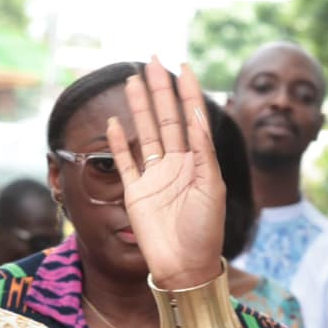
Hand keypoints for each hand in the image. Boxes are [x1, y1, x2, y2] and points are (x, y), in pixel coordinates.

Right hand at [108, 58, 228, 288]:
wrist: (185, 267)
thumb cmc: (206, 230)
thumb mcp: (211, 187)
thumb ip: (202, 151)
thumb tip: (196, 115)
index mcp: (198, 161)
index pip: (192, 118)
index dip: (188, 92)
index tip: (183, 66)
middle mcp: (176, 164)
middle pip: (167, 118)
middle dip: (160, 90)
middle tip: (153, 60)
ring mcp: (154, 176)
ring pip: (146, 133)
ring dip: (140, 107)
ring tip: (133, 80)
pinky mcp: (135, 192)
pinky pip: (125, 162)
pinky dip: (119, 143)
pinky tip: (115, 122)